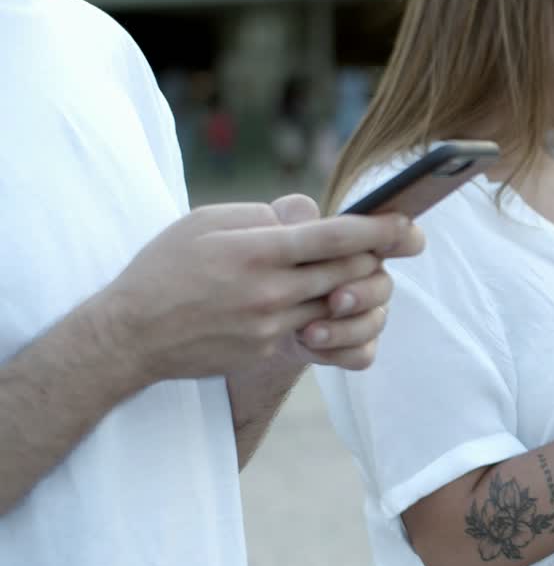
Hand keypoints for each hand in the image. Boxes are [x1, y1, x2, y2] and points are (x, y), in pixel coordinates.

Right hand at [99, 195, 425, 381]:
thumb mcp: (207, 222)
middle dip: (375, 259)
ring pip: (340, 306)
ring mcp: (272, 326)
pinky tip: (323, 307)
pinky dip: (331, 319)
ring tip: (350, 276)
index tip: (409, 226)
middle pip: (350, 273)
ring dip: (355, 291)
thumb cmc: (167, 267)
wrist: (131, 334)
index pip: (336, 237)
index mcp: (258, 250)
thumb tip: (312, 214)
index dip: (380, 230)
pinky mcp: (269, 351)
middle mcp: (271, 290)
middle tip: (382, 248)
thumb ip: (265, 216)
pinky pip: (320, 335)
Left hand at [269, 196, 424, 370]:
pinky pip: (362, 354)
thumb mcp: (267, 230)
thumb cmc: (265, 260)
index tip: (394, 238)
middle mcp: (368, 280)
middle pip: (384, 285)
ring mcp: (363, 315)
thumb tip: (308, 213)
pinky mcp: (350, 347)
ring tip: (309, 332)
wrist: (245, 309)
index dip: (403, 237)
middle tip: (335, 299)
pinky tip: (309, 346)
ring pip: (375, 323)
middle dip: (362, 292)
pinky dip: (339, 351)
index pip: (397, 236)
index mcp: (359, 245)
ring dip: (347, 327)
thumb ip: (289, 216)